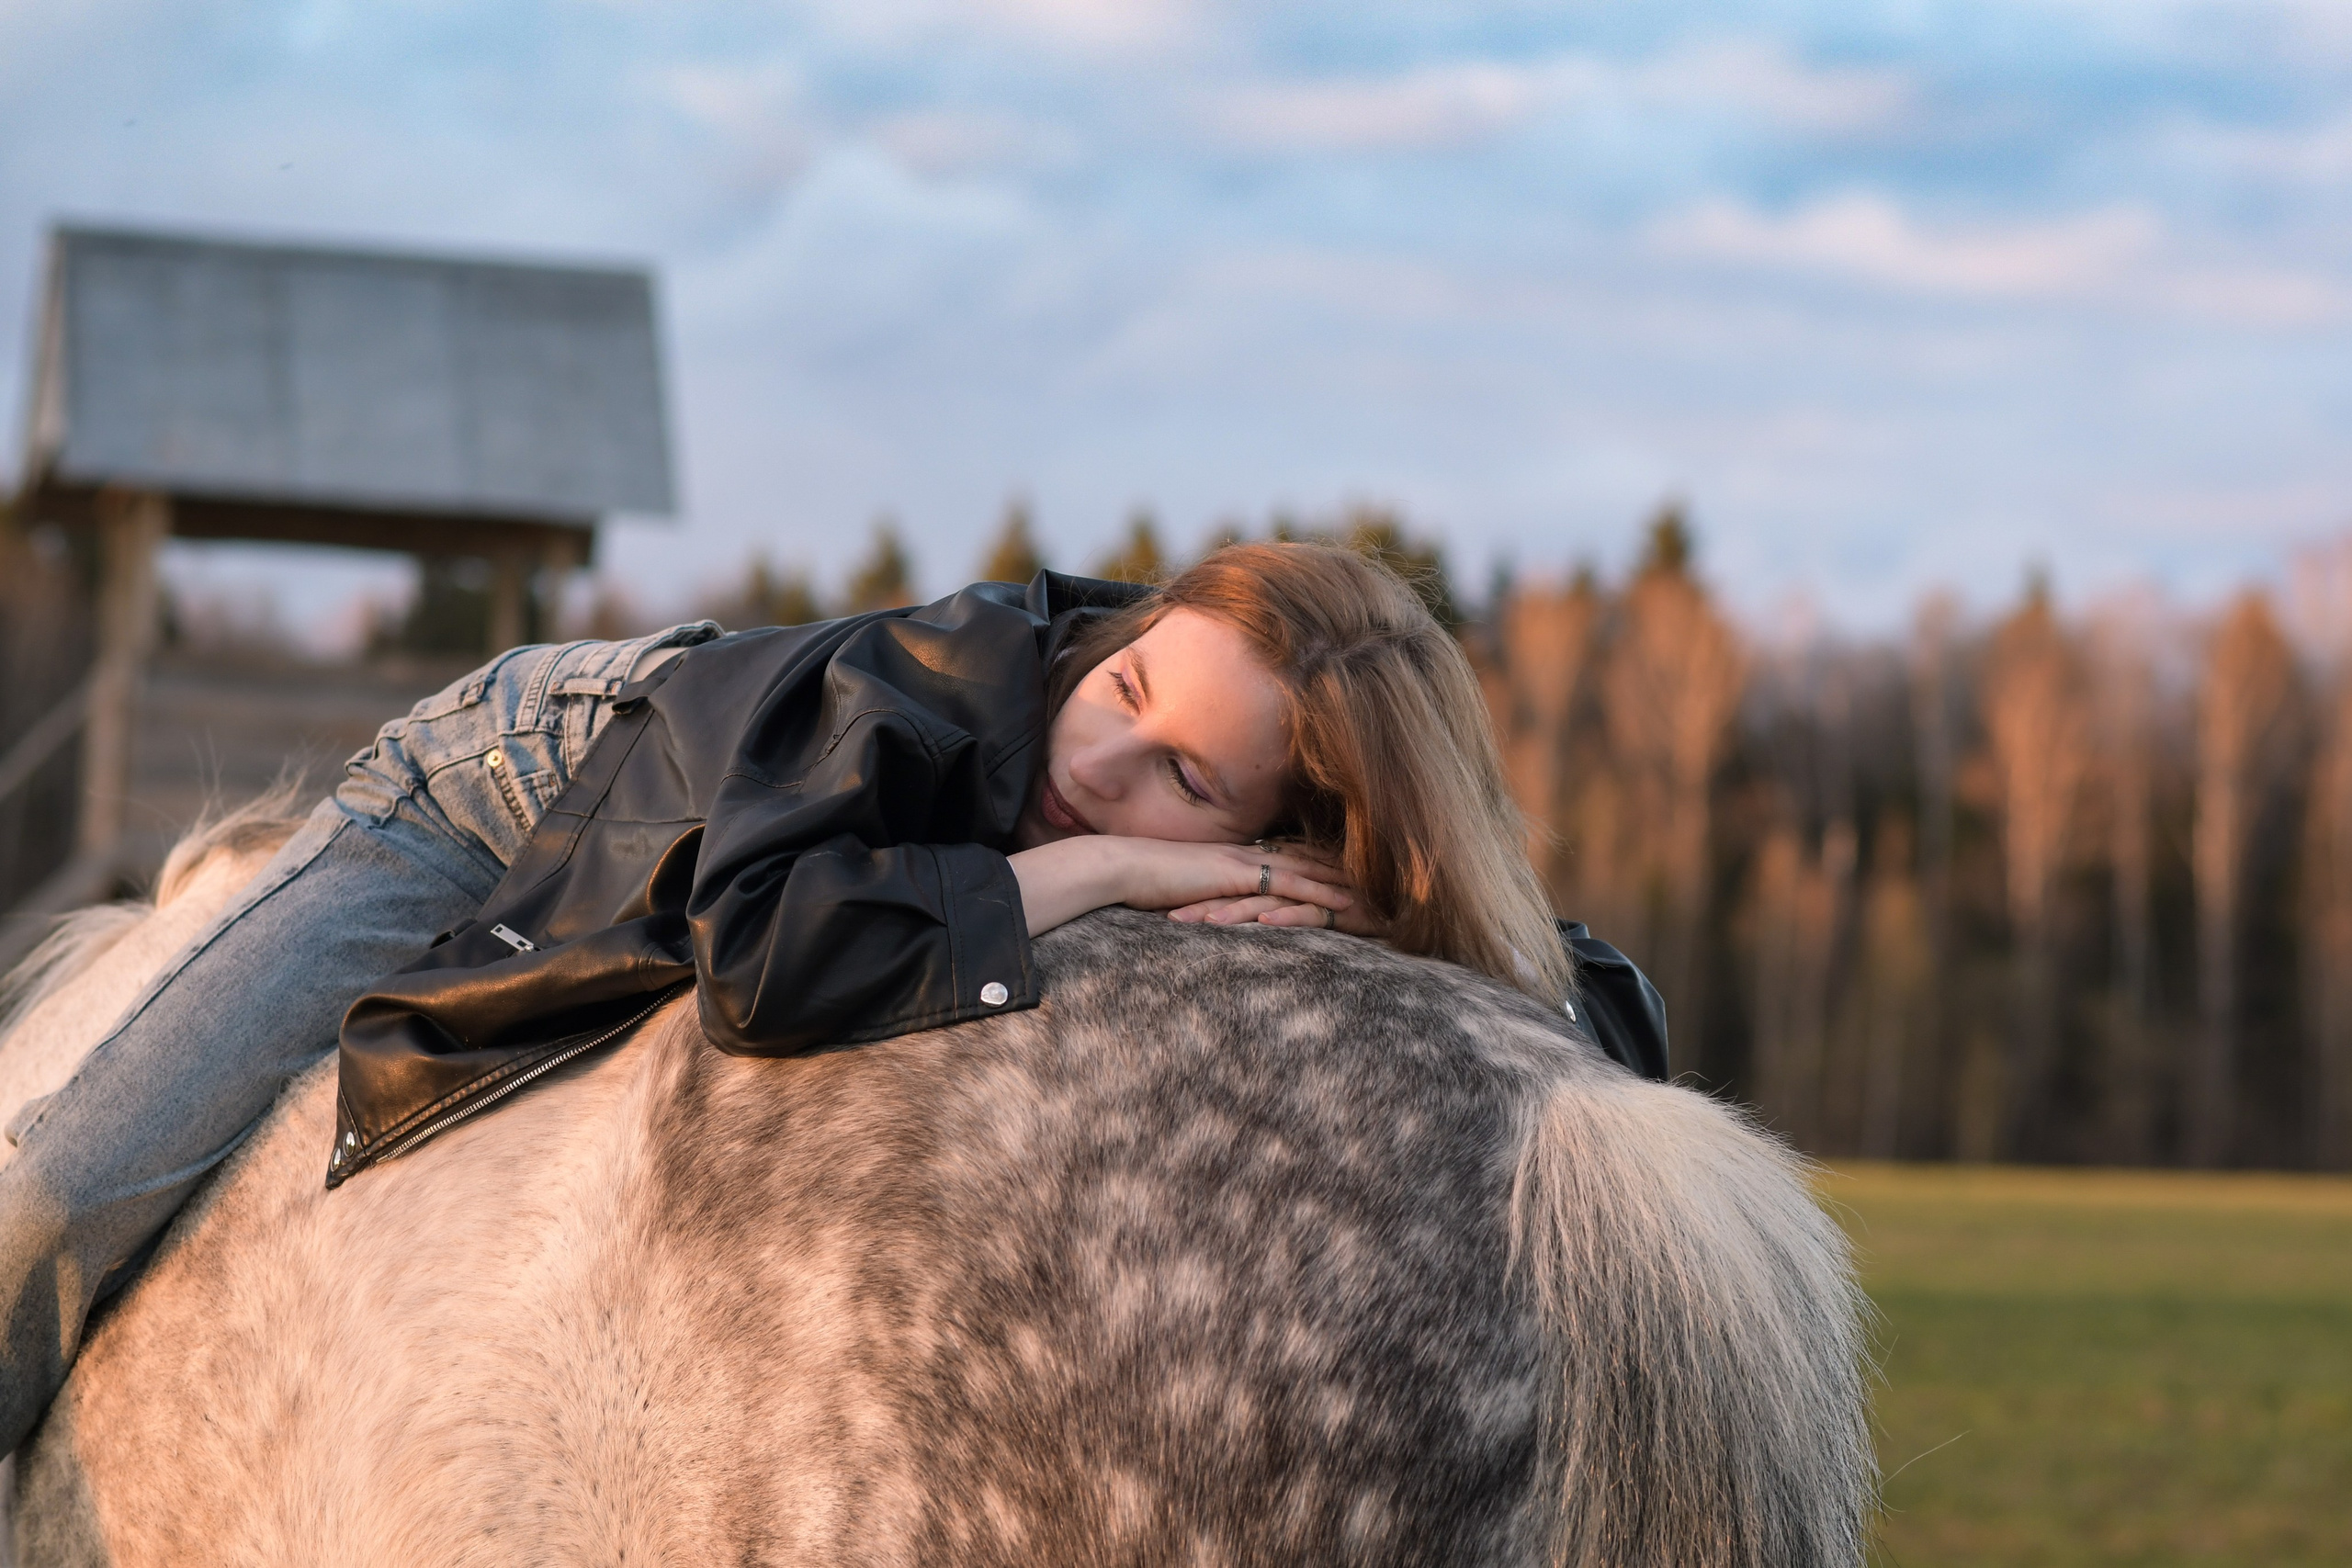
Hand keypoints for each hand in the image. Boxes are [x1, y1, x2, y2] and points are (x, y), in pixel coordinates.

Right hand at [1009, 835, 1354, 937]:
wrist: (1120, 868)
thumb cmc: (1143, 883)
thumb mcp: (1185, 891)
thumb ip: (1206, 898)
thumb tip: (1213, 913)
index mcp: (1239, 856)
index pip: (1293, 859)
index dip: (1326, 868)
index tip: (1359, 879)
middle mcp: (1249, 853)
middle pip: (1311, 861)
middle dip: (1350, 874)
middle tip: (1389, 885)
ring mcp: (1246, 861)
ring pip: (1310, 870)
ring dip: (1347, 884)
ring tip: (1381, 897)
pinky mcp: (1239, 875)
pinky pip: (1288, 884)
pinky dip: (1320, 893)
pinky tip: (1345, 903)